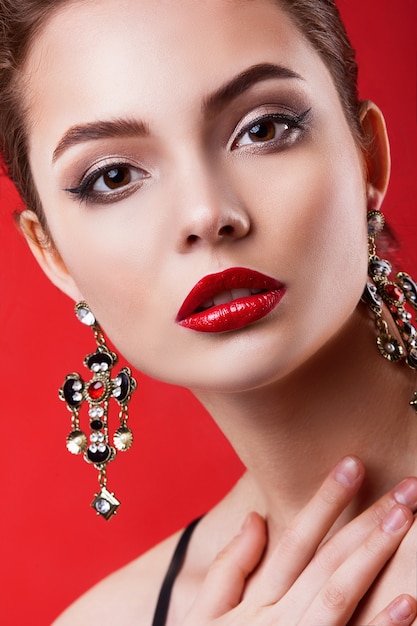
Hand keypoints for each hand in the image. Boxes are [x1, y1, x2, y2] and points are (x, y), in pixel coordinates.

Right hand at [183, 457, 416, 624]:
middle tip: (406, 489)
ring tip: (407, 521)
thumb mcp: (203, 615)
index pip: (297, 538)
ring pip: (341, 592)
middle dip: (368, 522)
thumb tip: (254, 516)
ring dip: (376, 555)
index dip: (326, 500)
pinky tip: (409, 601)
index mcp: (256, 600)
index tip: (353, 465)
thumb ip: (229, 567)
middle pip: (329, 560)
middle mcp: (281, 618)